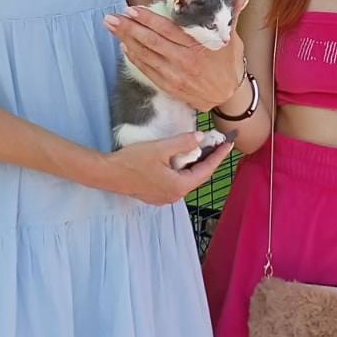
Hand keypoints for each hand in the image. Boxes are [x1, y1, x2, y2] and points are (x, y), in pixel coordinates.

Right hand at [98, 133, 233, 205]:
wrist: (107, 175)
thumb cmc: (132, 161)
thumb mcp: (160, 148)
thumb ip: (182, 143)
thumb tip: (201, 138)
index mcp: (179, 186)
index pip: (206, 170)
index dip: (218, 156)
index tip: (229, 144)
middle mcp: (175, 196)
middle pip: (198, 177)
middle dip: (208, 160)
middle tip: (217, 144)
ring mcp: (164, 198)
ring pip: (187, 180)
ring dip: (195, 166)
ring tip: (202, 150)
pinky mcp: (156, 195)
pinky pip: (176, 183)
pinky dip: (183, 171)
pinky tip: (182, 160)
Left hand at [104, 0, 247, 111]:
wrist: (230, 96)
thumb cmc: (229, 64)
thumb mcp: (233, 39)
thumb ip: (231, 17)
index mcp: (197, 46)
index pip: (167, 29)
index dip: (147, 19)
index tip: (131, 10)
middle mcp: (184, 61)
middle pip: (150, 42)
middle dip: (128, 29)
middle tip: (111, 18)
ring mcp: (175, 76)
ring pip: (146, 56)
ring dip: (126, 42)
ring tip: (112, 29)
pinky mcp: (170, 87)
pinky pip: (148, 72)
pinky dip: (135, 60)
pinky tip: (125, 48)